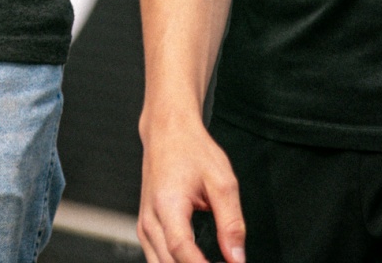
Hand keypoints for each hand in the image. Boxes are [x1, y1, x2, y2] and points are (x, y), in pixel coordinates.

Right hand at [137, 113, 244, 262]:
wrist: (167, 132)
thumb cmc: (192, 151)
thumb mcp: (222, 182)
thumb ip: (231, 223)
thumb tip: (237, 258)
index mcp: (168, 204)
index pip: (181, 248)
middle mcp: (150, 219)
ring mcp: (144, 226)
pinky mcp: (145, 229)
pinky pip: (156, 259)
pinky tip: (196, 262)